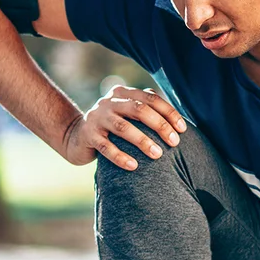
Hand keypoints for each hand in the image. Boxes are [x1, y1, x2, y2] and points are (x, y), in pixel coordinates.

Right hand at [62, 84, 188, 168]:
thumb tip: (179, 121)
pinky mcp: (88, 135)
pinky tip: (134, 166)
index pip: (151, 99)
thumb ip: (148, 111)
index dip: (169, 113)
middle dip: (160, 126)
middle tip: (174, 142)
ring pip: (123, 127)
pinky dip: (121, 157)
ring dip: (143, 141)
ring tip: (158, 155)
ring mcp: (97, 117)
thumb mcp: (128, 115)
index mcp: (123, 93)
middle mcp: (109, 102)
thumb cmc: (113, 128)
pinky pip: (106, 147)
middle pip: (139, 110)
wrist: (76, 137)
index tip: (183, 130)